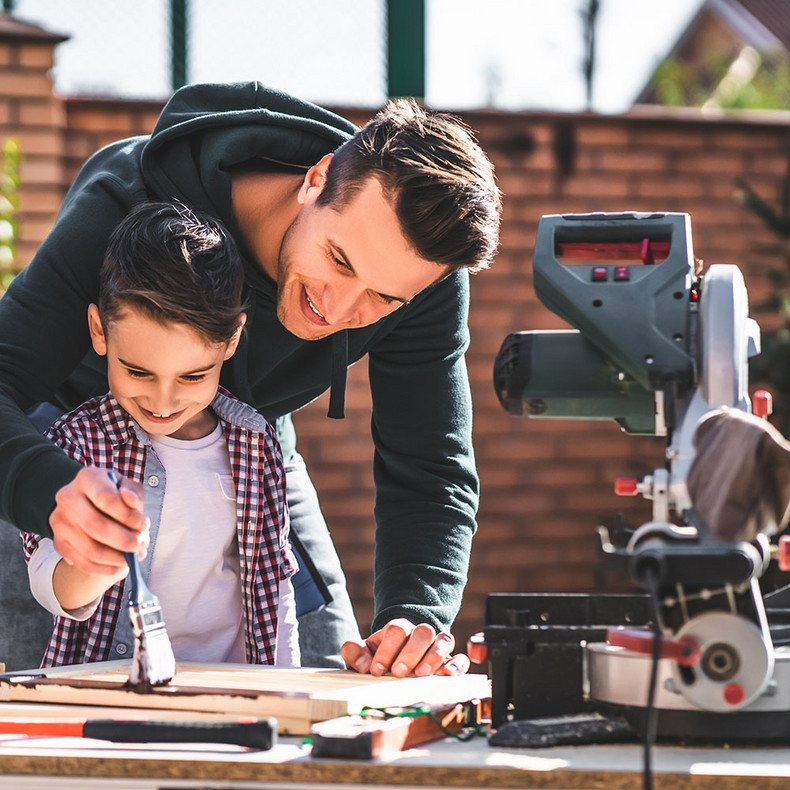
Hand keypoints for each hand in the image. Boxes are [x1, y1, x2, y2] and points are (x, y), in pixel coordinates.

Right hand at [50, 466, 148, 575]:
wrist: (89, 504)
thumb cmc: (113, 494)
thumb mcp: (127, 486)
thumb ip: (133, 492)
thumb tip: (130, 500)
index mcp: (87, 478)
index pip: (106, 499)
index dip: (129, 516)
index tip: (144, 524)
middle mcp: (67, 498)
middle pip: (96, 526)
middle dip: (125, 540)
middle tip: (142, 544)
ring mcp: (60, 522)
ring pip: (90, 549)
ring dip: (117, 558)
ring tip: (134, 556)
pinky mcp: (59, 543)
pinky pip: (84, 563)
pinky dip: (106, 569)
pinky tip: (121, 566)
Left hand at [341, 618, 470, 677]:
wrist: (396, 665)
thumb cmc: (380, 661)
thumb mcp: (365, 656)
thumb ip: (356, 653)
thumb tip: (358, 656)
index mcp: (398, 630)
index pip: (397, 629)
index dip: (387, 649)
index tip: (377, 671)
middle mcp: (419, 635)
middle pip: (423, 631)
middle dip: (411, 652)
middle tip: (399, 672)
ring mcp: (437, 647)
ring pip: (444, 639)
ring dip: (434, 656)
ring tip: (421, 675)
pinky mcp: (450, 662)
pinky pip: (460, 658)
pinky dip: (456, 665)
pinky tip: (447, 675)